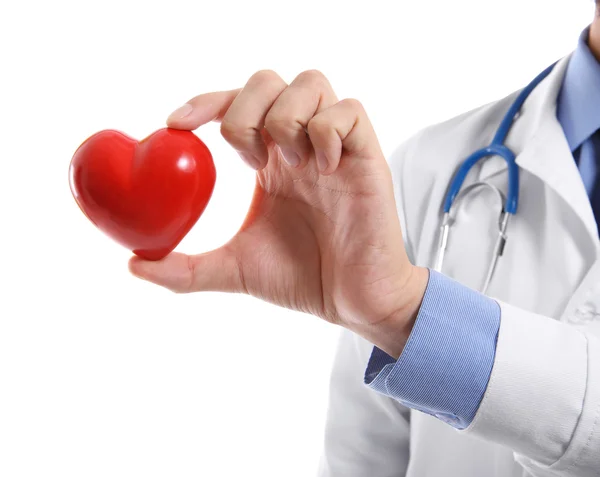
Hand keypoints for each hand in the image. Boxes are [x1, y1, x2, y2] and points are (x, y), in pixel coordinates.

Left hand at [129, 69, 428, 357]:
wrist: (354, 302)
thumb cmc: (302, 279)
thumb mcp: (235, 269)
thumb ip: (187, 268)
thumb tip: (132, 263)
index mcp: (269, 162)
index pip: (235, 105)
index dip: (205, 103)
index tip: (175, 125)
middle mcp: (299, 145)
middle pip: (269, 80)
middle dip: (245, 110)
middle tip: (247, 159)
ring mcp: (334, 147)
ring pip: (310, 82)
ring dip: (287, 117)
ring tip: (290, 164)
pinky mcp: (366, 155)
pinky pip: (348, 111)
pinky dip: (327, 131)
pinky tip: (325, 169)